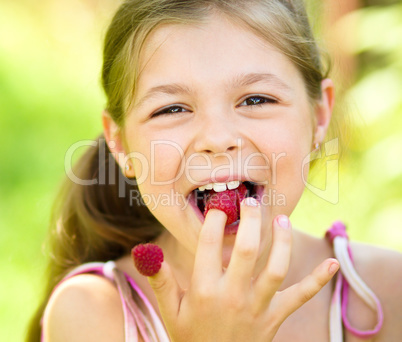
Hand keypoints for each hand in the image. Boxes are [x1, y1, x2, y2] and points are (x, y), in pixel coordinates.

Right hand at [146, 199, 338, 340]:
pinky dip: (317, 280)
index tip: (218, 206)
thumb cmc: (189, 336)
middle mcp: (232, 295)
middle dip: (250, 220)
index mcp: (204, 290)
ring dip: (282, 241)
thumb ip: (159, 280)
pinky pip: (299, 297)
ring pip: (276, 268)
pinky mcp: (274, 319)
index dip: (214, 220)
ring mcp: (256, 308)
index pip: (209, 245)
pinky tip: (333, 263)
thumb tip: (147, 252)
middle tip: (251, 201)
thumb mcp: (169, 311)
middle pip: (247, 250)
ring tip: (282, 219)